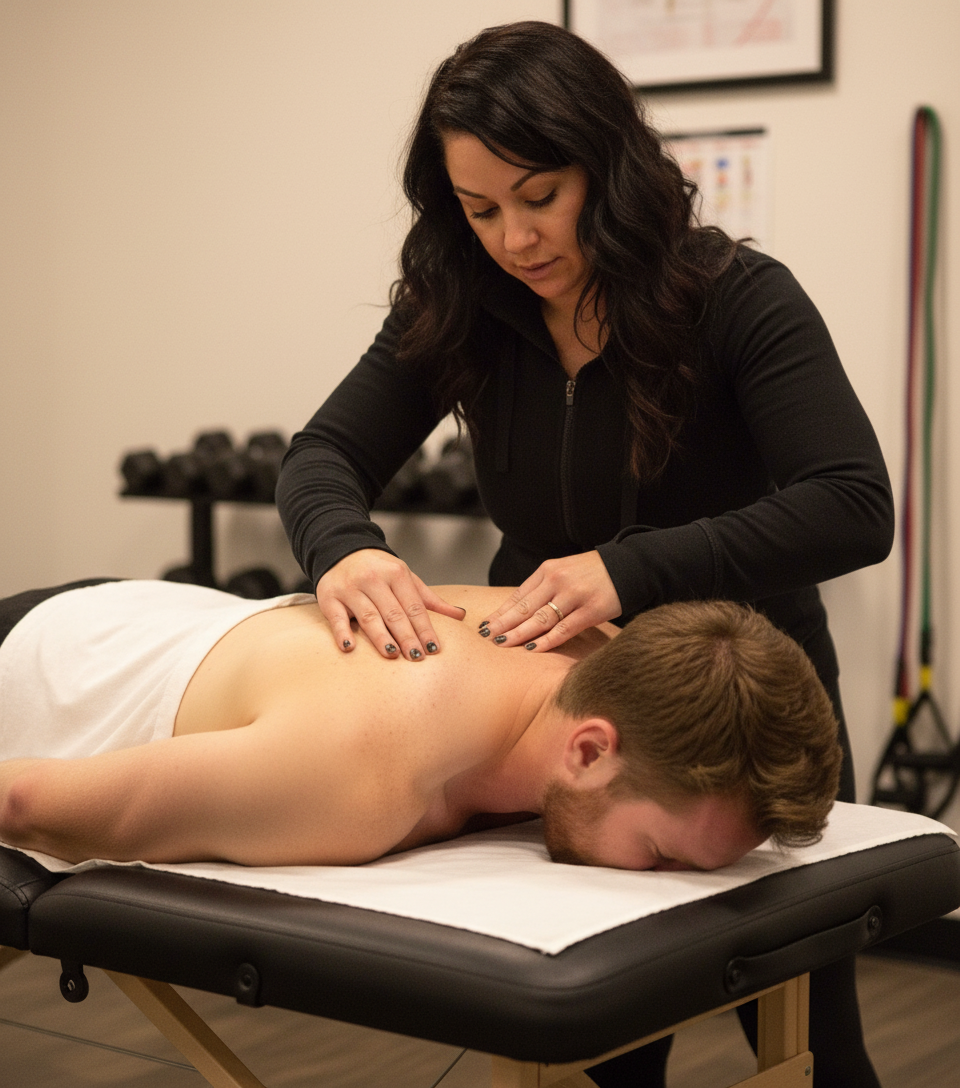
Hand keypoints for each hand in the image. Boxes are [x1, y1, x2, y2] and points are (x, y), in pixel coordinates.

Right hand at [315, 549, 464, 660]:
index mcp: (396, 573)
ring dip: (380, 636)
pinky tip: (349, 647)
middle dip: (406, 636)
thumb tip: (460, 616)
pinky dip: (342, 632)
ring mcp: (351, 588)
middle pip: (394, 613)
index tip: (433, 648)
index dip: (424, 628)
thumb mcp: (406, 578)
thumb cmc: (379, 570)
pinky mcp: (330, 596)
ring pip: (368, 616)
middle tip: (416, 657)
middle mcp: (374, 579)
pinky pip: (336, 617)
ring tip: (392, 654)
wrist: (341, 549)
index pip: (414, 606)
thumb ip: (429, 600)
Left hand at [479, 551, 621, 651]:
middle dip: (503, 624)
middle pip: (525, 608)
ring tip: (503, 644)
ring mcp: (574, 596)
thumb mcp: (564, 572)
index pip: (518, 595)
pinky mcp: (591, 610)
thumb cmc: (592, 573)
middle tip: (486, 637)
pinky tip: (533, 649)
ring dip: (519, 634)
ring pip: (541, 619)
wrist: (628, 567)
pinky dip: (548, 640)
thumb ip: (543, 588)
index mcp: (548, 571)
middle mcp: (558, 581)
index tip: (485, 625)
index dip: (501, 612)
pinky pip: (565, 629)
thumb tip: (517, 612)